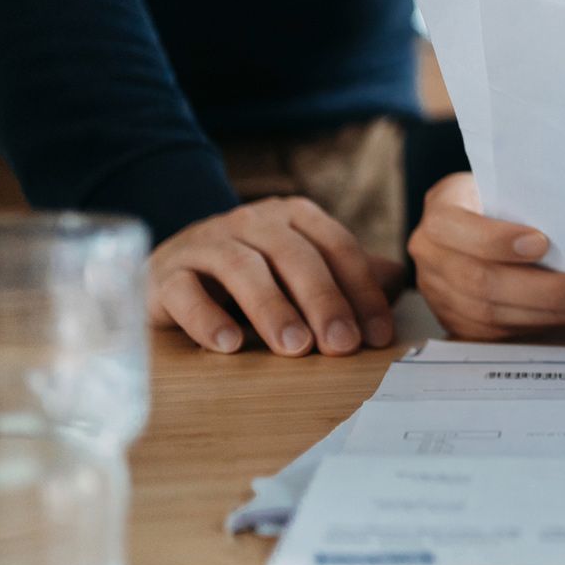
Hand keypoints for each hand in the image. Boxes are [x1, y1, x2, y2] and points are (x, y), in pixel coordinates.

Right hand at [146, 197, 401, 355]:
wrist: (171, 264)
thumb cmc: (252, 273)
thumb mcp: (301, 267)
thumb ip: (347, 274)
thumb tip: (397, 285)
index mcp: (295, 216)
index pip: (338, 248)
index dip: (362, 291)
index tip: (378, 336)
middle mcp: (252, 221)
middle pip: (295, 256)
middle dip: (323, 301)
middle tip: (341, 346)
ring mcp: (206, 242)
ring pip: (243, 268)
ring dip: (272, 308)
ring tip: (294, 348)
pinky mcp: (166, 272)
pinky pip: (185, 291)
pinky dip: (207, 317)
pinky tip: (229, 346)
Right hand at [407, 172, 564, 340]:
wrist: (480, 220)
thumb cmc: (504, 198)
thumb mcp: (508, 185)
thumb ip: (527, 201)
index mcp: (440, 211)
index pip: (454, 228)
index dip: (497, 240)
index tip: (542, 243)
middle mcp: (431, 255)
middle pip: (480, 281)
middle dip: (545, 289)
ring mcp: (439, 293)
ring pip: (491, 314)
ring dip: (551, 313)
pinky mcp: (456, 321)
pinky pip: (496, 332)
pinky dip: (540, 324)